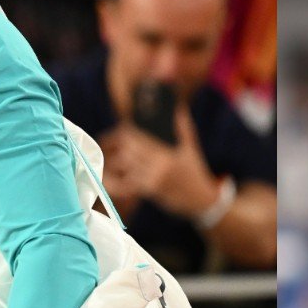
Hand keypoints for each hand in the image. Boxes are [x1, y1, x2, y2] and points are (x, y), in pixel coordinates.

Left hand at [106, 107, 220, 218]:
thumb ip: (182, 127)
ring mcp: (154, 179)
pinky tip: (111, 178)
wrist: (202, 199)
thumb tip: (177, 108)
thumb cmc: (195, 170)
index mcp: (166, 151)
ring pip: (125, 167)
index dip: (122, 132)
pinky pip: (129, 184)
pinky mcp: (151, 191)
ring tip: (105, 159)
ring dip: (113, 163)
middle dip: (113, 147)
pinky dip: (118, 180)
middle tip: (105, 145)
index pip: (137, 137)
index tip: (116, 131)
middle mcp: (159, 165)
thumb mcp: (191, 147)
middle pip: (127, 150)